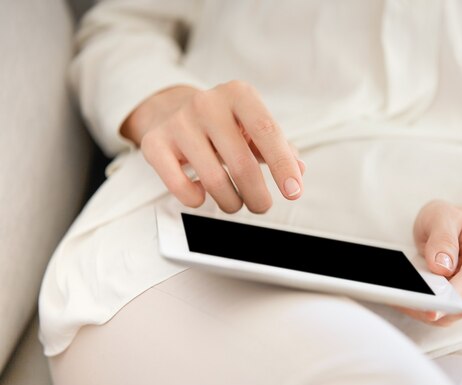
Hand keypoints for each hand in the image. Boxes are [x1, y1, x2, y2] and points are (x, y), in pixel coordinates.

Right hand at [120, 82, 304, 211]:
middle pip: (242, 164)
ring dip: (231, 202)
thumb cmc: (223, 123)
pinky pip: (180, 186)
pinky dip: (196, 200)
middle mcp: (207, 103)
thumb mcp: (253, 127)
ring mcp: (179, 122)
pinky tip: (203, 195)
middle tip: (261, 205)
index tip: (294, 192)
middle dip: (257, 196)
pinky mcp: (155, 143)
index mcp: (238, 94)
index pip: (267, 132)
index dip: (283, 166)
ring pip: (214, 181)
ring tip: (235, 202)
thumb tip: (299, 171)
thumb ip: (279, 148)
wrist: (172, 109)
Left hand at [397, 201, 461, 325]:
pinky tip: (401, 301)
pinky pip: (440, 316)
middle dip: (434, 302)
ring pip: (450, 314)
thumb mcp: (443, 215)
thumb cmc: (452, 221)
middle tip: (404, 297)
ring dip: (423, 309)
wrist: (458, 230)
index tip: (436, 301)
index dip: (456, 292)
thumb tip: (442, 267)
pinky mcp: (459, 305)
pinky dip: (419, 310)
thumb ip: (443, 238)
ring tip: (397, 297)